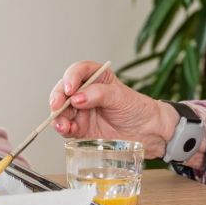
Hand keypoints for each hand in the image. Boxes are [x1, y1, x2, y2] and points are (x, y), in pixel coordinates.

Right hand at [49, 61, 179, 158]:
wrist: (147, 133)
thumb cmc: (137, 110)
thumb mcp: (121, 97)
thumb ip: (99, 95)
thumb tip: (77, 98)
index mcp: (96, 78)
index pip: (78, 71)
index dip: (71, 77)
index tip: (70, 88)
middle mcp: (85, 92)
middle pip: (63, 90)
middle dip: (57, 98)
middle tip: (57, 106)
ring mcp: (81, 111)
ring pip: (61, 110)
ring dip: (58, 116)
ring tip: (63, 124)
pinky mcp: (80, 128)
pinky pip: (66, 127)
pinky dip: (63, 128)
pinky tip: (67, 130)